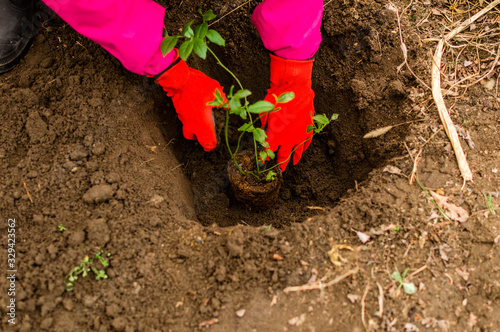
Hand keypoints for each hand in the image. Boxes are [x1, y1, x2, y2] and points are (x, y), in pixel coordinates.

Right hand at [155, 51, 224, 150]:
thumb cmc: (198, 85)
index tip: (213, 146)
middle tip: (206, 138)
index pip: (207, 141)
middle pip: (194, 138)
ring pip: (188, 128)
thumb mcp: (216, 92)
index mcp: (202, 123)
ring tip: (202, 123)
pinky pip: (185, 119)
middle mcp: (191, 123)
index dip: (211, 146)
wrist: (178, 78)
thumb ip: (223, 102)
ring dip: (195, 128)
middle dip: (201, 140)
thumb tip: (227, 106)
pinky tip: (195, 111)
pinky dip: (190, 118)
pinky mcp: (178, 110)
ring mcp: (183, 117)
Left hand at [260, 54, 314, 171]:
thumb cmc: (278, 98)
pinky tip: (302, 151)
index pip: (268, 152)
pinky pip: (306, 142)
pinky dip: (304, 148)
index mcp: (275, 136)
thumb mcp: (265, 112)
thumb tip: (262, 132)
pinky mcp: (308, 129)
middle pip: (283, 156)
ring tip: (292, 165)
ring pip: (296, 152)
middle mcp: (288, 139)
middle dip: (280, 164)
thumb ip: (264, 125)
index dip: (264, 158)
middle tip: (279, 171)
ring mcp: (299, 135)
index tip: (262, 163)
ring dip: (293, 159)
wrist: (296, 89)